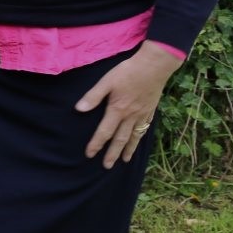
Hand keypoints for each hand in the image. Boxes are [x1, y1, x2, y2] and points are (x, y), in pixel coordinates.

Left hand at [76, 41, 183, 168]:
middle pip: (120, 139)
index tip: (89, 154)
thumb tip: (79, 110)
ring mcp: (142, 115)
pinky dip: (140, 139)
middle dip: (112, 153)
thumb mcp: (106, 81)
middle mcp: (130, 116)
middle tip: (106, 166)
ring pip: (134, 137)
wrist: (154, 66)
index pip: (104, 132)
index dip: (96, 144)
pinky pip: (144, 129)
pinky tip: (138, 141)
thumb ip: (93, 96)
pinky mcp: (150, 111)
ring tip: (123, 160)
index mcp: (117, 110)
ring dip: (128, 150)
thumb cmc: (128, 72)